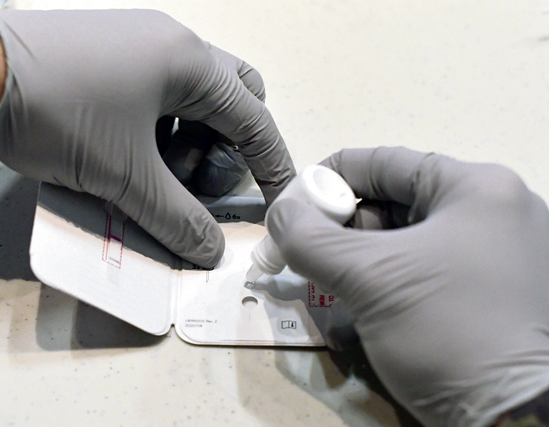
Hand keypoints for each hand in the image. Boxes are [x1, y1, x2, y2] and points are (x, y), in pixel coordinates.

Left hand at [0, 9, 294, 267]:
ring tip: (161, 175)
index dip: (273, 165)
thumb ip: (178, 218)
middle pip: (232, 98)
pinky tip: (134, 155)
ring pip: (194, 97)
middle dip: (230, 146)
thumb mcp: (126, 176)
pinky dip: (163, 128)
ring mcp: (141, 43)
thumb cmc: (62, 116)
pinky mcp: (113, 53)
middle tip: (202, 183)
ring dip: (193, 140)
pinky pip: (159, 93)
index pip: (253, 119)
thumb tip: (212, 252)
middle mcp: (174, 44)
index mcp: (190, 63)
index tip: (280, 201)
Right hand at [267, 147, 548, 426]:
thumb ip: (311, 239)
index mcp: (476, 189)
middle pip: (396, 200)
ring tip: (325, 278)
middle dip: (343, 224)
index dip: (330, 177)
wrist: (512, 420)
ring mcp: (497, 255)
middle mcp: (493, 212)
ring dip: (359, 256)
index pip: (385, 162)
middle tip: (305, 249)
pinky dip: (386, 279)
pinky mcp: (491, 293)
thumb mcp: (368, 279)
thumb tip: (278, 214)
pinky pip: (426, 269)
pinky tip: (358, 300)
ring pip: (408, 239)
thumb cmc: (445, 329)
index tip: (293, 203)